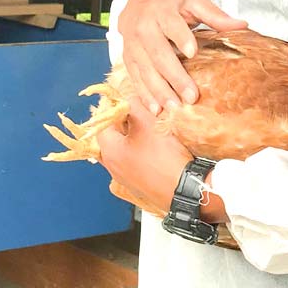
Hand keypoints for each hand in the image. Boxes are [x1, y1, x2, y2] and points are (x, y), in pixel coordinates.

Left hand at [96, 99, 226, 223]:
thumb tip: (128, 99)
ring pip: (124, 149)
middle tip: (136, 111)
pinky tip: (155, 145)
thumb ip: (134, 106)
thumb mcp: (148, 123)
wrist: (185, 189)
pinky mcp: (139, 184)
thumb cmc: (164, 157)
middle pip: (112, 136)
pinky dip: (140, 150)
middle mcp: (113, 167)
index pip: (102, 122)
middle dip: (123, 122)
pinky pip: (134, 161)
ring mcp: (126, 178)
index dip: (112, 107)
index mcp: (109, 151)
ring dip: (133, 136)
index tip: (122, 99)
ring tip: (148, 126)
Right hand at [118, 0, 246, 113]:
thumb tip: (242, 25)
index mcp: (162, 11)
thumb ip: (215, 15)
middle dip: (174, 76)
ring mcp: (133, 45)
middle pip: (158, 53)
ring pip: (145, 69)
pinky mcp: (128, 59)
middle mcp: (144, 27)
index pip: (172, 24)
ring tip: (174, 107)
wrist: (138, 4)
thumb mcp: (193, 2)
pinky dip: (145, 95)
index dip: (181, 38)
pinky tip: (156, 109)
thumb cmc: (171, 5)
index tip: (192, 53)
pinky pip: (135, 78)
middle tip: (191, 96)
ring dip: (159, 91)